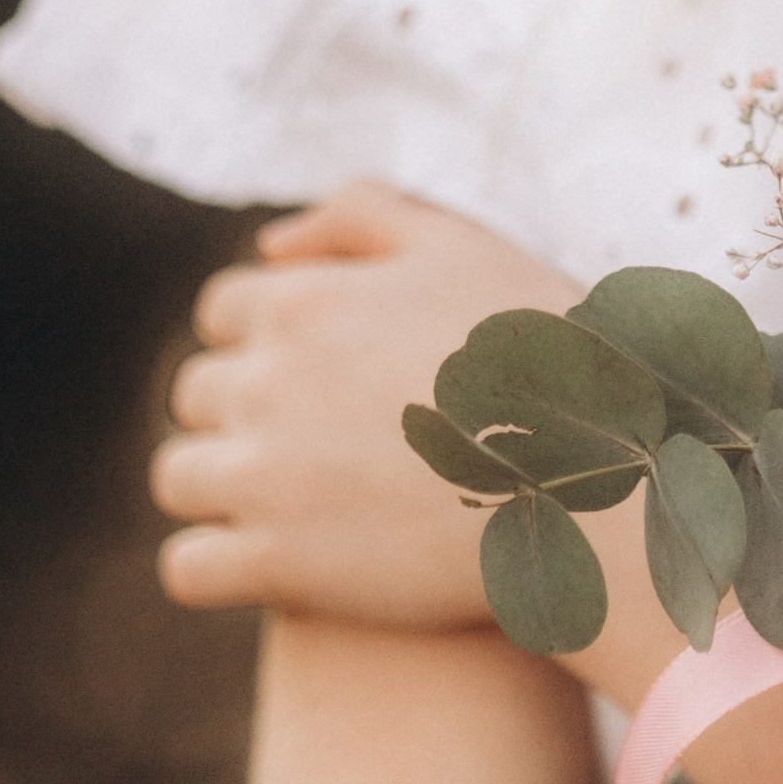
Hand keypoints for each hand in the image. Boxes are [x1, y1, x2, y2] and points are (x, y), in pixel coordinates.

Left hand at [152, 181, 578, 625]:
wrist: (602, 481)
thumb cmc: (548, 357)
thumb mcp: (464, 247)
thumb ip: (361, 215)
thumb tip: (268, 244)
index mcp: (304, 301)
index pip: (225, 312)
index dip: (273, 342)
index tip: (329, 376)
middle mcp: (267, 382)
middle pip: (199, 394)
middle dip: (247, 413)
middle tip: (325, 444)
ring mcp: (265, 477)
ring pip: (179, 478)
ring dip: (222, 488)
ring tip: (297, 505)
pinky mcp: (279, 566)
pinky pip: (188, 568)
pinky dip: (216, 568)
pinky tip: (274, 567)